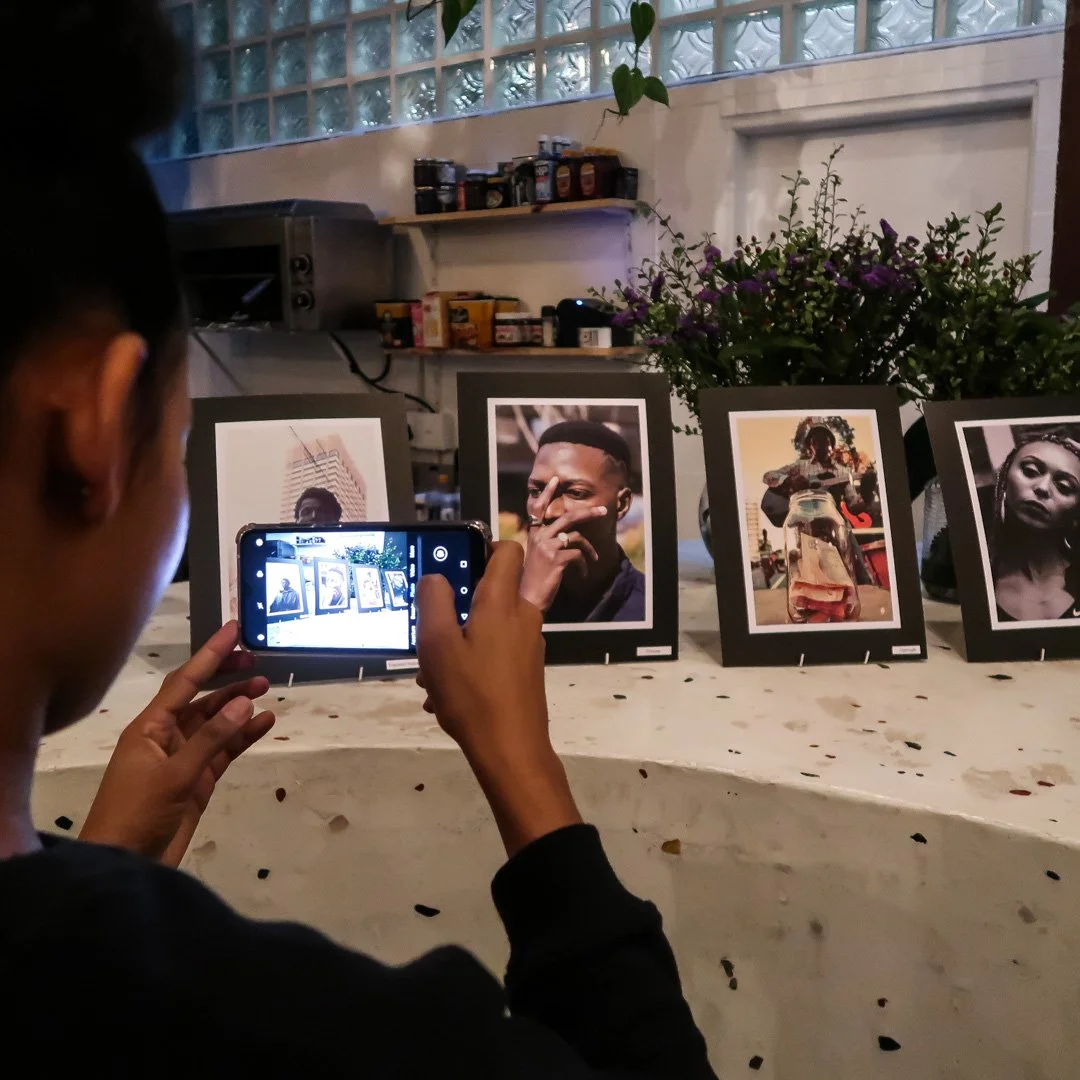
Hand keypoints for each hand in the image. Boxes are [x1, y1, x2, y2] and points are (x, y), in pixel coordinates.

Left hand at [79, 623, 274, 866]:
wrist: (124, 864)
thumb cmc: (137, 813)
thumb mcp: (175, 774)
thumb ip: (211, 738)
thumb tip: (244, 701)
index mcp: (150, 728)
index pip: (184, 682)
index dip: (209, 655)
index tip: (233, 630)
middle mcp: (167, 736)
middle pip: (201, 698)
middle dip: (227, 678)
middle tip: (256, 660)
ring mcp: (183, 759)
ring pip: (216, 723)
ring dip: (239, 706)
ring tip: (267, 688)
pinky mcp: (198, 780)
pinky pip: (225, 750)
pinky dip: (244, 736)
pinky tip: (265, 723)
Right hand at [416, 542, 581, 856]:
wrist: (512, 750)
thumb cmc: (472, 694)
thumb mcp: (438, 645)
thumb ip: (434, 602)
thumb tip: (436, 577)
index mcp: (503, 602)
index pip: (507, 550)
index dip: (482, 545)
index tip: (454, 562)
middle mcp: (522, 617)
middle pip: (489, 592)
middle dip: (455, 608)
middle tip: (428, 632)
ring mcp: (528, 645)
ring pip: (487, 627)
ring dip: (456, 644)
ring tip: (431, 675)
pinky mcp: (526, 670)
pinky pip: (493, 653)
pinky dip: (469, 665)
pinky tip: (445, 695)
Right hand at [519, 476, 607, 612]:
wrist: (528, 598)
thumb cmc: (535, 578)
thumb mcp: (538, 555)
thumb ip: (548, 541)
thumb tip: (569, 534)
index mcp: (534, 534)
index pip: (538, 508)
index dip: (547, 494)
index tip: (555, 480)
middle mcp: (540, 536)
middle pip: (567, 517)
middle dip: (588, 513)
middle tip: (602, 510)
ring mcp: (548, 547)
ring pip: (577, 536)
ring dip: (590, 548)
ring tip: (595, 558)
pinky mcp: (557, 559)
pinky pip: (578, 555)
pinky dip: (584, 565)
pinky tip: (582, 573)